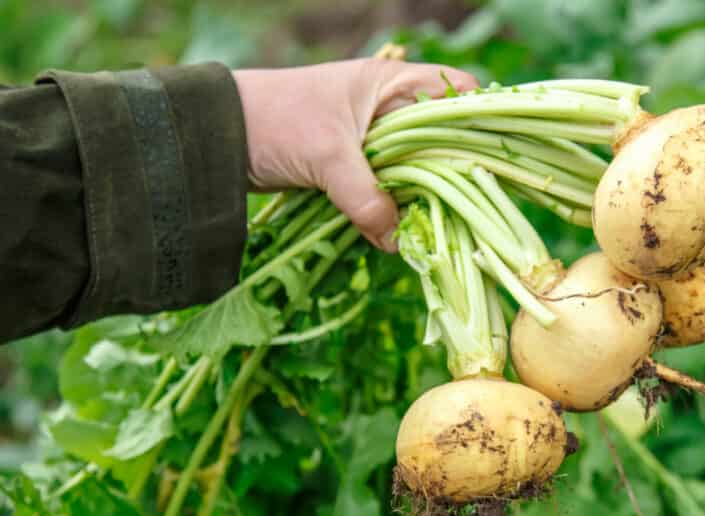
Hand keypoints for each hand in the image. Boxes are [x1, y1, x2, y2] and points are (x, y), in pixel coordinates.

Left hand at [233, 59, 477, 250]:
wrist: (216, 137)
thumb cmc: (276, 122)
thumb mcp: (328, 158)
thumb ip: (367, 199)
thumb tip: (397, 242)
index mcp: (392, 84)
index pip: (456, 93)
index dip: (477, 122)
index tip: (489, 161)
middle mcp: (389, 109)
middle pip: (441, 141)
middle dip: (452, 174)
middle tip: (467, 207)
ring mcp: (372, 141)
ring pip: (415, 171)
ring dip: (420, 198)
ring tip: (436, 225)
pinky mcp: (354, 169)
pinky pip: (388, 190)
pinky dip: (394, 209)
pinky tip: (403, 231)